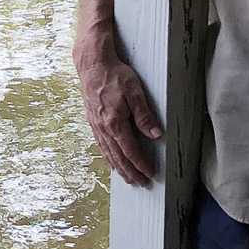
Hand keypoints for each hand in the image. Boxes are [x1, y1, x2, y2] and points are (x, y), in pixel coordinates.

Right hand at [76, 32, 162, 186]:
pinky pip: (101, 145)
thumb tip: (155, 134)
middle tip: (141, 183)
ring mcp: (96, 126)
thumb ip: (144, 116)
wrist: (93, 65)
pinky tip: (112, 160)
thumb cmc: (114, 76)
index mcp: (114, 123)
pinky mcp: (92, 121)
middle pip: (118, 156)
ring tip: (127, 178)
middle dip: (130, 172)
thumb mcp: (135, 93)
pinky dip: (108, 156)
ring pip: (108, 153)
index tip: (150, 173)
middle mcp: (103, 128)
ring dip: (119, 168)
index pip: (130, 150)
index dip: (141, 164)